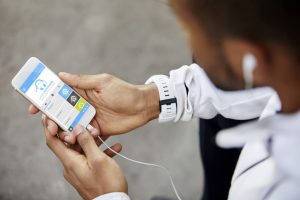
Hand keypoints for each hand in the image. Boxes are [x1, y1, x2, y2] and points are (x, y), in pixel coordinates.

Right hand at [29, 73, 159, 135]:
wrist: (142, 107)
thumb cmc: (124, 92)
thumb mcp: (102, 82)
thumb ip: (81, 81)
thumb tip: (60, 75)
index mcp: (82, 92)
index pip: (58, 94)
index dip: (44, 100)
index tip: (33, 107)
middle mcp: (83, 105)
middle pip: (61, 113)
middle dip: (52, 119)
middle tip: (49, 126)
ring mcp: (89, 118)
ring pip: (70, 125)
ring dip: (65, 131)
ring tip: (67, 135)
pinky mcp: (97, 129)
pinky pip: (84, 135)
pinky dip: (81, 137)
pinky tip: (86, 136)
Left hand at [42, 116, 127, 198]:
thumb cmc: (107, 184)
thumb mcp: (98, 160)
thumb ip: (87, 142)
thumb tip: (77, 128)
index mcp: (70, 162)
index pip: (53, 141)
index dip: (49, 127)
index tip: (48, 115)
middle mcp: (71, 166)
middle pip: (69, 143)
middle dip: (80, 131)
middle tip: (90, 123)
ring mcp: (79, 170)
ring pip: (83, 149)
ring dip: (93, 141)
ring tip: (104, 134)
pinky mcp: (88, 174)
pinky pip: (91, 158)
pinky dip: (100, 151)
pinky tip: (114, 147)